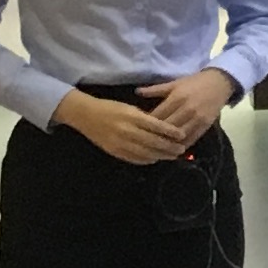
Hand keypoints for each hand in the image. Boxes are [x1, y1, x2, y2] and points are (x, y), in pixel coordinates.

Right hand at [52, 88, 185, 163]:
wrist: (85, 115)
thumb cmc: (111, 108)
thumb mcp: (130, 107)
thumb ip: (146, 118)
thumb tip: (165, 127)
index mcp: (132, 116)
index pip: (156, 126)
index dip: (170, 132)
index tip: (182, 135)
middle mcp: (127, 130)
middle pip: (153, 142)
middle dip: (169, 147)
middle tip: (182, 149)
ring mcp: (120, 143)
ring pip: (145, 152)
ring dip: (160, 155)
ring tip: (172, 156)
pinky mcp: (114, 151)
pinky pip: (133, 158)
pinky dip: (146, 160)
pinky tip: (155, 159)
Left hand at [143, 69, 236, 146]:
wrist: (219, 83)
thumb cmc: (194, 82)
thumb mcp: (174, 83)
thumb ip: (155, 89)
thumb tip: (137, 92)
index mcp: (177, 98)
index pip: (158, 115)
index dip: (147, 124)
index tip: (138, 130)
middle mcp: (187, 109)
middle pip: (167, 127)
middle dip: (156, 135)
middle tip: (145, 142)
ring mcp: (197, 118)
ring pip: (179, 135)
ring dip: (168, 143)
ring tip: (157, 149)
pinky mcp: (205, 125)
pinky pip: (192, 138)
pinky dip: (182, 145)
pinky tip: (173, 149)